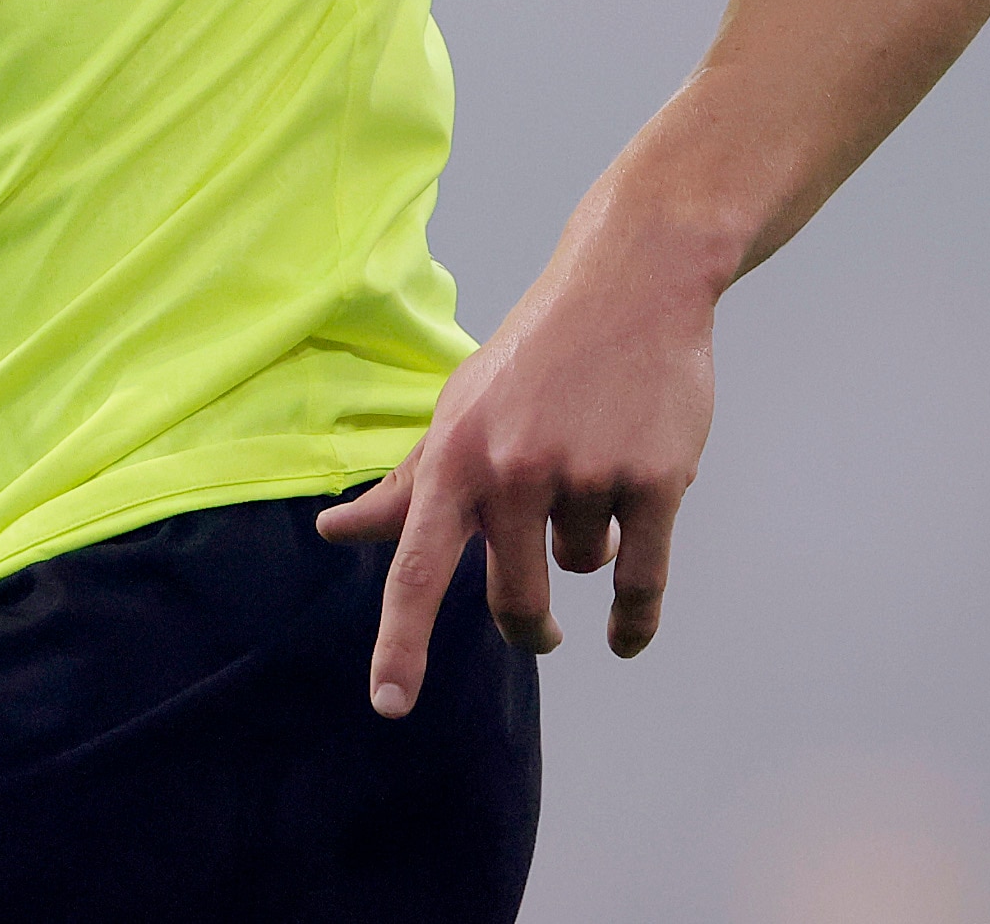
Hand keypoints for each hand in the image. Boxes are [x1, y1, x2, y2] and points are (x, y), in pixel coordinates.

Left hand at [316, 242, 716, 712]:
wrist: (630, 284)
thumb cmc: (532, 357)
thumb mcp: (458, 411)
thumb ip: (406, 486)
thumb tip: (334, 533)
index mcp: (454, 455)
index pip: (417, 568)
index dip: (402, 642)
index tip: (389, 705)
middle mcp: (512, 468)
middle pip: (514, 602)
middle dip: (529, 629)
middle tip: (537, 633)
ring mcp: (586, 474)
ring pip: (580, 570)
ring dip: (586, 548)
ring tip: (591, 479)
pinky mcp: (655, 481)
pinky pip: (640, 584)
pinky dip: (633, 619)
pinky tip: (623, 634)